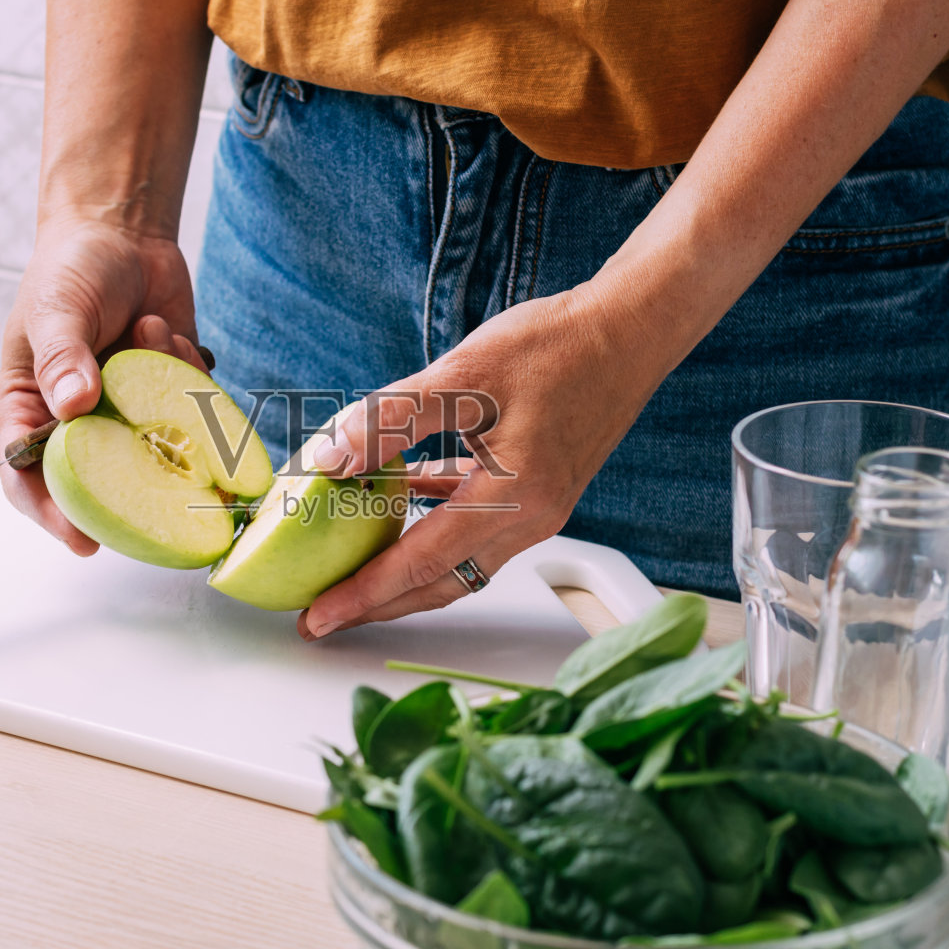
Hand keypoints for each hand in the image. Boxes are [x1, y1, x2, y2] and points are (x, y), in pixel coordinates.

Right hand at [0, 213, 207, 553]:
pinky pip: (189, 415)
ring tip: (150, 331)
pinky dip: (187, 381)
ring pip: (154, 448)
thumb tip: (73, 406)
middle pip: (97, 482)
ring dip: (162, 406)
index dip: (50, 513)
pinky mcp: (169, 397)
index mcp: (31, 407)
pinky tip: (167, 332)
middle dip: (128, 492)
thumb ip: (62, 356)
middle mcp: (79, 421)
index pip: (27, 474)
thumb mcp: (55, 308)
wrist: (122, 233)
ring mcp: (128, 412)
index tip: (81, 538)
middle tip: (157, 500)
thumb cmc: (71, 269)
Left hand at [297, 281, 682, 639]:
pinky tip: (399, 502)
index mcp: (513, 499)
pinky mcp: (538, 488)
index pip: (422, 563)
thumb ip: (391, 419)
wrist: (630, 331)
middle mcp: (530, 518)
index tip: (318, 616)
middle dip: (378, 604)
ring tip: (351, 572)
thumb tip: (328, 457)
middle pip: (440, 582)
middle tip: (322, 617)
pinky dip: (433, 524)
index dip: (365, 592)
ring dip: (404, 570)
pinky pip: (474, 525)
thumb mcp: (463, 375)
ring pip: (457, 560)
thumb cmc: (557, 345)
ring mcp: (538, 507)